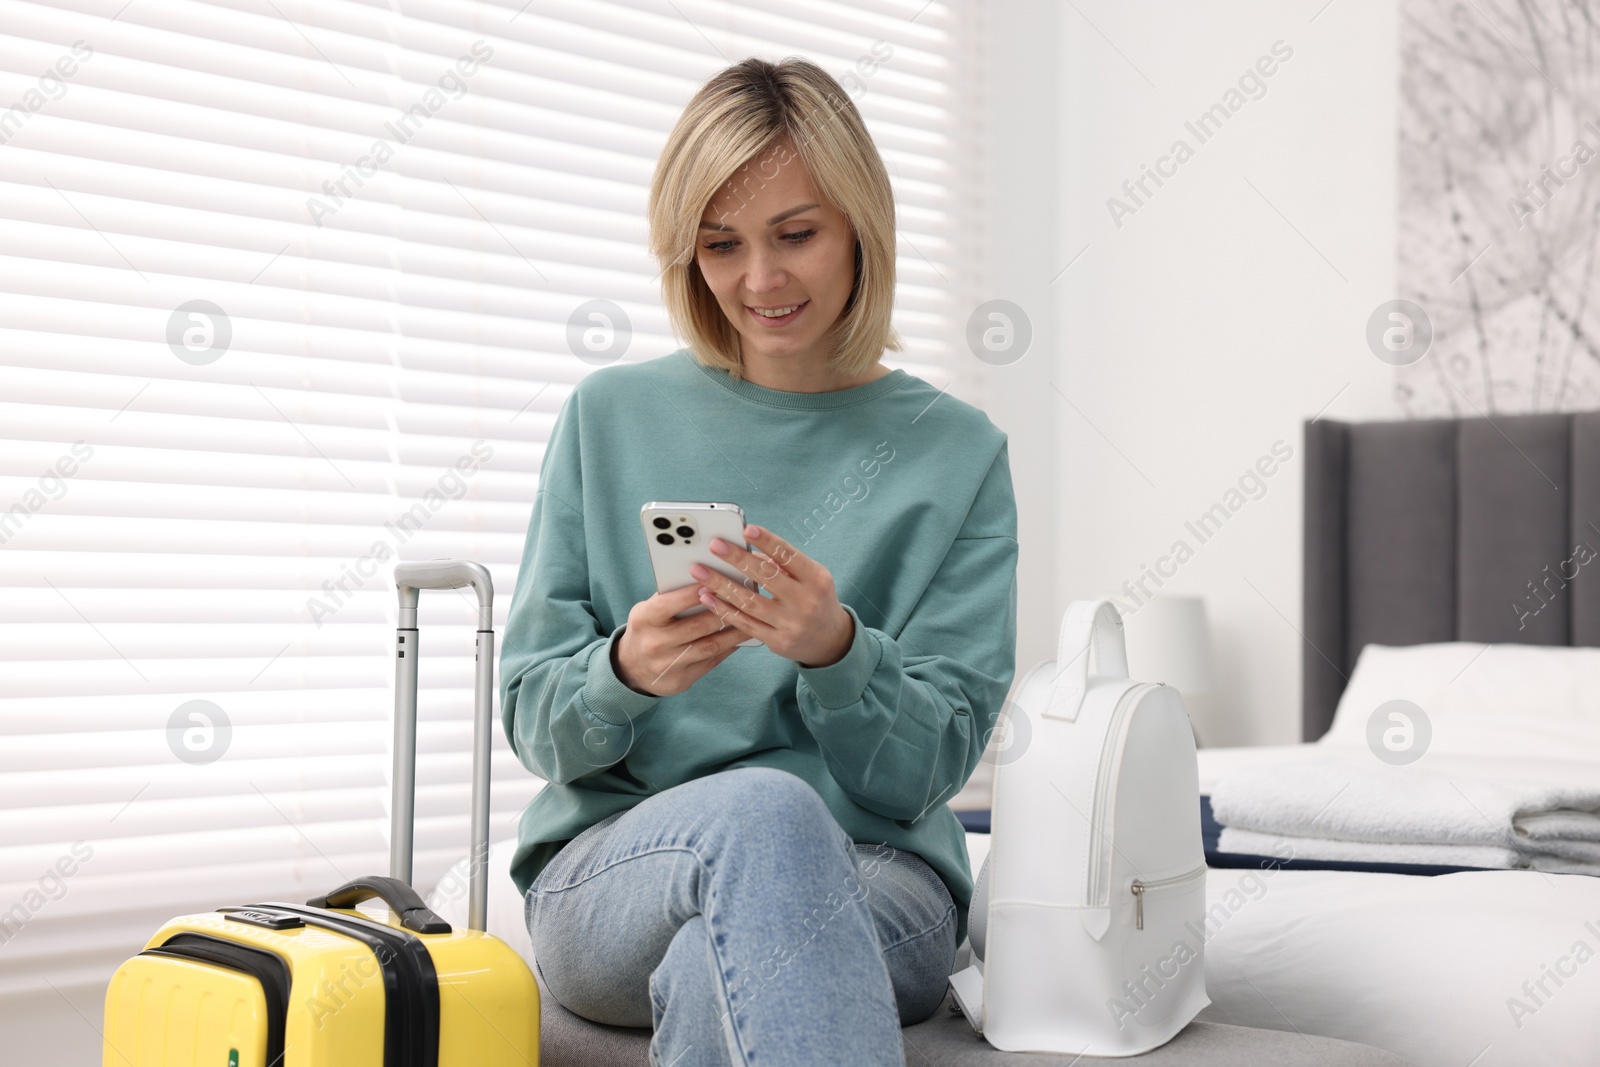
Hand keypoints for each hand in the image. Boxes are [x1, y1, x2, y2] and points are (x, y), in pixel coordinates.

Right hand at [613, 583, 749, 696]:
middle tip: (745, 597)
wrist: (631, 668)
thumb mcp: (648, 610)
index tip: (715, 581)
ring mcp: (668, 665)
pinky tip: (741, 636)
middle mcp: (654, 644)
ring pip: (709, 646)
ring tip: (752, 617)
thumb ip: (671, 597)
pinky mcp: (681, 681)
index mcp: (644, 620)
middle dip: (723, 611)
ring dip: (734, 632)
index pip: (669, 604)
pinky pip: (711, 662)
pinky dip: (729, 648)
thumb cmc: (648, 628)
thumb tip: (706, 579)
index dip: (692, 594)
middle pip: (696, 626)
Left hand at [689, 524, 854, 667]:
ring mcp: (791, 624)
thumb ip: (782, 564)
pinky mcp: (778, 642)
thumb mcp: (810, 578)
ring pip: (749, 602)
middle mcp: (805, 601)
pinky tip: (708, 598)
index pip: (788, 555)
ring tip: (700, 572)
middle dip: (737, 559)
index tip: (746, 529)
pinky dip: (724, 610)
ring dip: (721, 585)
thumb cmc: (815, 599)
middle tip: (715, 545)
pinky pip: (745, 624)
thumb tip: (746, 551)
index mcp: (816, 579)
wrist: (831, 641)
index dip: (767, 540)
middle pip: (766, 576)